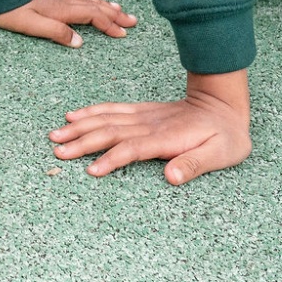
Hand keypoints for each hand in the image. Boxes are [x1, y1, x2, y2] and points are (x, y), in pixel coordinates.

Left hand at [0, 0, 135, 46]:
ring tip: (116, 7)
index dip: (109, 25)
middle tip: (131, 20)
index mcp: (60, 10)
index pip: (92, 17)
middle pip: (92, 6)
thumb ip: (56, 33)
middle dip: (113, 13)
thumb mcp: (31, 26)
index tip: (123, 33)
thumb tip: (79, 42)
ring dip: (101, 3)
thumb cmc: (7, 11)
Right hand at [50, 69, 251, 184]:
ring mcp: (143, 115)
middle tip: (58, 151)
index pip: (132, 148)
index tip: (91, 171)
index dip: (111, 159)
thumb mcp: (221, 154)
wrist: (223, 104)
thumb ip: (195, 164)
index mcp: (166, 138)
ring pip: (106, 119)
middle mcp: (149, 124)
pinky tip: (74, 116)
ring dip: (80, 126)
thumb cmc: (225, 135)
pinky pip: (112, 109)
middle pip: (110, 132)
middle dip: (82, 142)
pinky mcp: (141, 111)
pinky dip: (91, 112)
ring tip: (56, 135)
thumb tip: (172, 177)